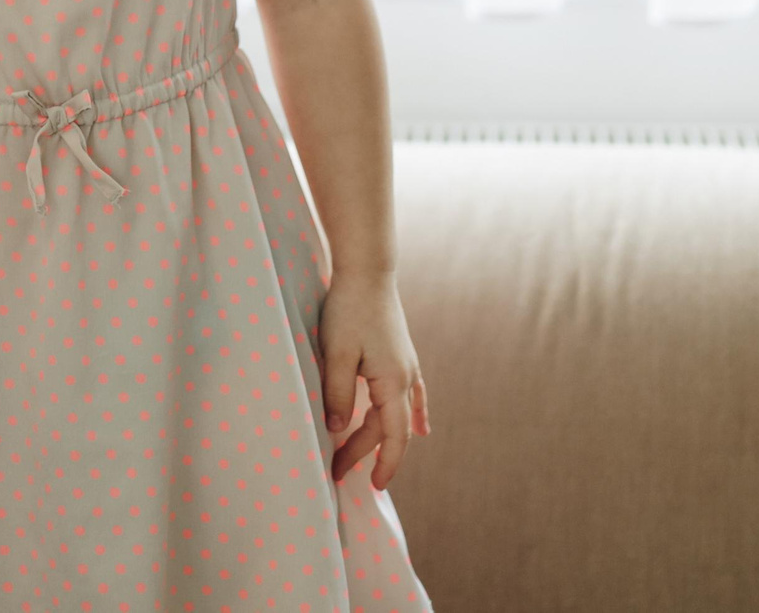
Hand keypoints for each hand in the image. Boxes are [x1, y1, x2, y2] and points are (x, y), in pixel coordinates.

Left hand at [317, 271, 430, 491]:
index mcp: (392, 382)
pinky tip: (422, 430)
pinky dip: (414, 416)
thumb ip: (336, 392)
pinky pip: (412, 396)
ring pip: (395, 413)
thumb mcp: (336, 353)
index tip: (374, 488)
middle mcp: (405, 378)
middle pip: (387, 427)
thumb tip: (336, 429)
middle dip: (364, 452)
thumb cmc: (348, 310)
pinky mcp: (400, 356)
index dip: (385, 464)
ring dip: (380, 437)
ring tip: (371, 465)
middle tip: (336, 471)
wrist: (367, 272)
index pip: (392, 436)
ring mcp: (406, 366)